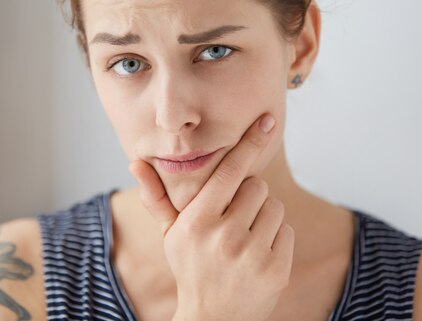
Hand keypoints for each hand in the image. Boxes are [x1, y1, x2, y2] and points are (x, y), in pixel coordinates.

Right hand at [129, 113, 294, 320]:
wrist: (213, 319)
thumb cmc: (191, 266)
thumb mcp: (171, 233)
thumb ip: (156, 196)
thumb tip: (134, 162)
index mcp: (197, 222)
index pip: (230, 171)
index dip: (250, 143)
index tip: (267, 121)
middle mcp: (225, 236)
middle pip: (257, 186)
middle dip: (248, 197)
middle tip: (234, 218)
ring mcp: (252, 254)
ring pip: (274, 207)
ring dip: (263, 217)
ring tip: (245, 238)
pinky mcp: (276, 270)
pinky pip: (286, 231)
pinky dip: (276, 238)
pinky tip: (257, 255)